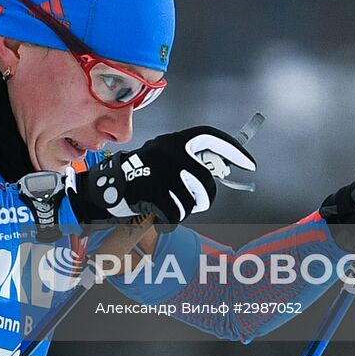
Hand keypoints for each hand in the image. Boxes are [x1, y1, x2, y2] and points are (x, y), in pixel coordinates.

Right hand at [65, 126, 253, 225]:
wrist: (105, 188)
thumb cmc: (139, 174)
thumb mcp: (161, 155)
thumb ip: (187, 158)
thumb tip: (219, 166)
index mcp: (172, 141)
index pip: (209, 137)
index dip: (232, 150)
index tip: (249, 164)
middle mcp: (169, 154)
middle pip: (206, 180)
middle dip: (204, 195)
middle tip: (194, 197)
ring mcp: (162, 174)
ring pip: (194, 201)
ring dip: (185, 207)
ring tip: (167, 203)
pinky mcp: (155, 195)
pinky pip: (177, 214)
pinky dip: (170, 218)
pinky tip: (157, 212)